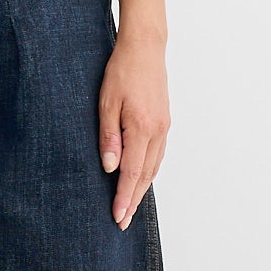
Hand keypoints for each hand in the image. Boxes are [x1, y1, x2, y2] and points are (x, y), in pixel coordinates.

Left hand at [98, 26, 169, 228]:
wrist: (145, 49)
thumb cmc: (121, 71)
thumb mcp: (106, 102)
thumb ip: (108, 137)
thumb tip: (110, 169)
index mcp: (141, 128)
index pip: (131, 173)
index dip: (124, 198)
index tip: (117, 217)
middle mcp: (157, 131)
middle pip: (145, 176)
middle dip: (134, 201)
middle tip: (122, 222)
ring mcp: (164, 127)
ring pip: (153, 167)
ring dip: (141, 189)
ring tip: (130, 207)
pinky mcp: (164, 122)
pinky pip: (157, 155)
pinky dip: (148, 172)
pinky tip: (140, 179)